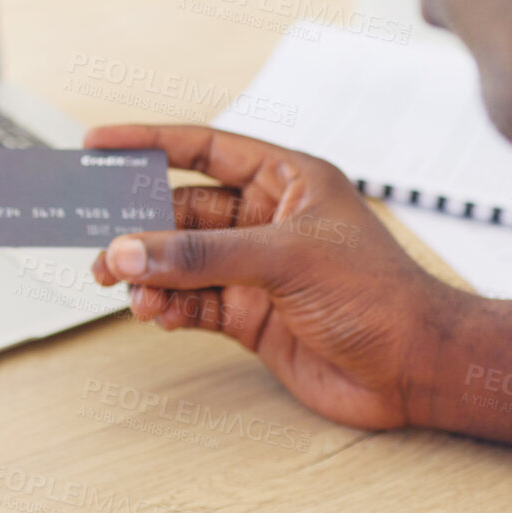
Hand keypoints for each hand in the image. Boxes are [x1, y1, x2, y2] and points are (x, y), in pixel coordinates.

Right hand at [87, 126, 511, 445]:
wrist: (416, 369)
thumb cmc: (381, 296)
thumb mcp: (286, 259)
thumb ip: (202, 256)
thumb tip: (131, 251)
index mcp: (287, 180)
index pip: (205, 147)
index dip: (149, 142)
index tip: (99, 145)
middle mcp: (269, 220)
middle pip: (184, 210)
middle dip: (139, 225)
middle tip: (94, 234)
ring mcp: (258, 270)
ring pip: (182, 261)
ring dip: (150, 272)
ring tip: (122, 287)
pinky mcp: (252, 316)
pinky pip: (193, 302)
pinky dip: (169, 306)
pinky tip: (157, 313)